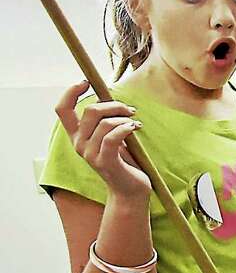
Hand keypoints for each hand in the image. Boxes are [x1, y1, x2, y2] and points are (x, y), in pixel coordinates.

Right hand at [54, 81, 148, 200]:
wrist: (131, 190)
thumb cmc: (124, 161)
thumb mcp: (112, 137)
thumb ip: (106, 120)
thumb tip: (110, 98)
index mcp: (77, 136)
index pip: (62, 109)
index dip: (71, 92)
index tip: (86, 82)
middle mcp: (78, 144)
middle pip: (90, 110)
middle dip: (113, 104)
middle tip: (130, 109)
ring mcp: (90, 154)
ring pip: (105, 122)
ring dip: (124, 117)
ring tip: (136, 122)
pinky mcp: (104, 161)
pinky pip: (113, 136)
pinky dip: (126, 127)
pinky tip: (136, 127)